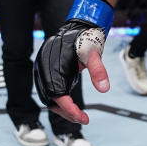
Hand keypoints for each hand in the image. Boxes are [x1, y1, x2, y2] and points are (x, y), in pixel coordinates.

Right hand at [33, 0, 113, 123]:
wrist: (77, 27)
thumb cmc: (86, 38)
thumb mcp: (94, 53)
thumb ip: (98, 70)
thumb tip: (104, 89)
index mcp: (52, 64)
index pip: (58, 94)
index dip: (70, 109)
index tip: (83, 118)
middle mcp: (42, 68)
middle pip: (50, 99)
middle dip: (66, 112)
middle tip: (84, 118)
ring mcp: (41, 70)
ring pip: (48, 97)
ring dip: (62, 108)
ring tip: (79, 115)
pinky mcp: (44, 72)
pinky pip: (48, 91)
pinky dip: (59, 101)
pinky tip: (72, 105)